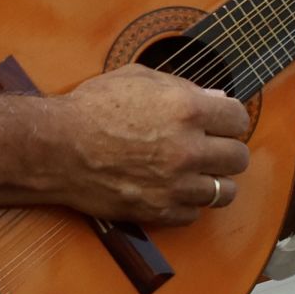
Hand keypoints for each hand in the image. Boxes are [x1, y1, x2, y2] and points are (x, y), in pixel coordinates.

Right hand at [52, 65, 251, 224]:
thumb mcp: (139, 78)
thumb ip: (183, 86)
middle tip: (213, 149)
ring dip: (215, 181)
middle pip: (238, 157)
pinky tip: (174, 190)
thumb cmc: (92, 108)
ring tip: (199, 173)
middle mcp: (188, 149)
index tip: (221, 122)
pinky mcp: (158, 210)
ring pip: (225, 191)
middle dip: (228, 151)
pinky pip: (194, 214)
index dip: (230, 119)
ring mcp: (175, 184)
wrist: (56, 147)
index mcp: (187, 110)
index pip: (238, 118)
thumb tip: (217, 97)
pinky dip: (188, 204)